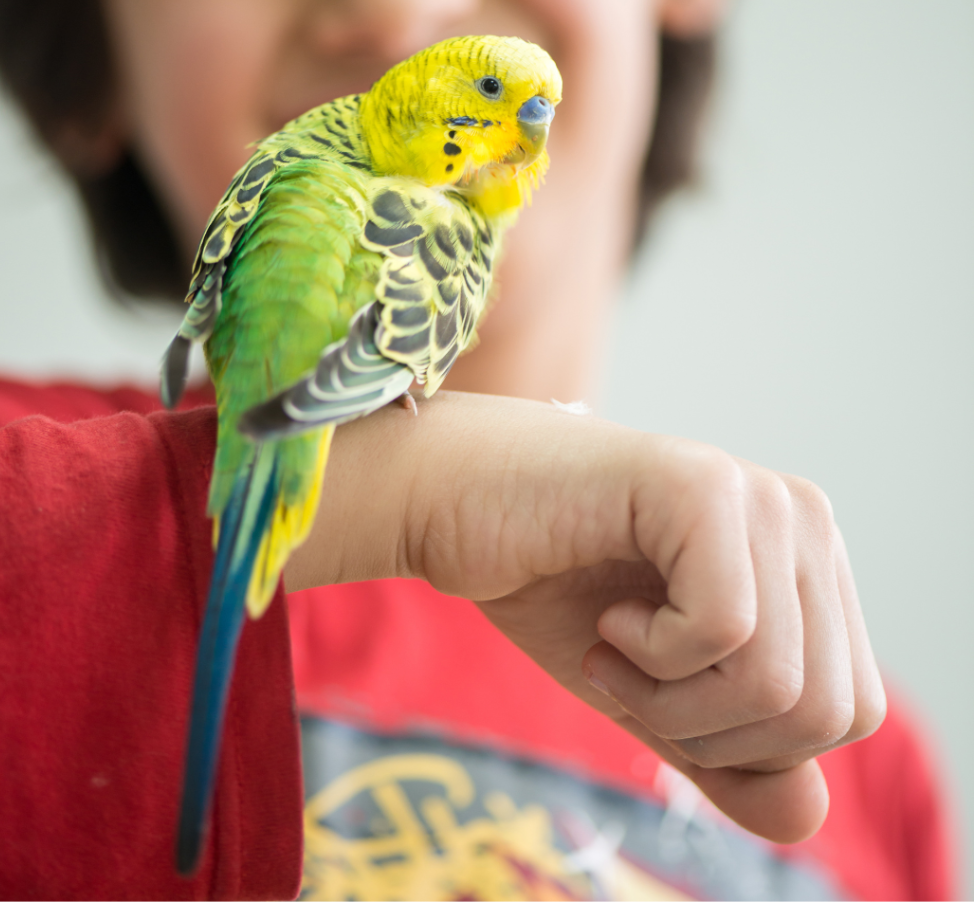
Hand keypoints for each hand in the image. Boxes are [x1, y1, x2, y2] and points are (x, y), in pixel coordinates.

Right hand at [291, 391, 885, 842]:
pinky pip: (725, 629)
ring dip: (672, 699)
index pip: (850, 709)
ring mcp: (757, 496)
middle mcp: (802, 517)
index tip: (658, 691)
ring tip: (609, 645)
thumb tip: (806, 817)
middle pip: (827, 708)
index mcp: (806, 561)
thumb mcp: (648, 695)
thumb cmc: (546, 585)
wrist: (453, 503)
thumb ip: (729, 758)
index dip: (749, 742)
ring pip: (780, 681)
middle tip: (624, 673)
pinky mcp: (701, 486)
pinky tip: (608, 615)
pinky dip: (652, 654)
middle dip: (711, 730)